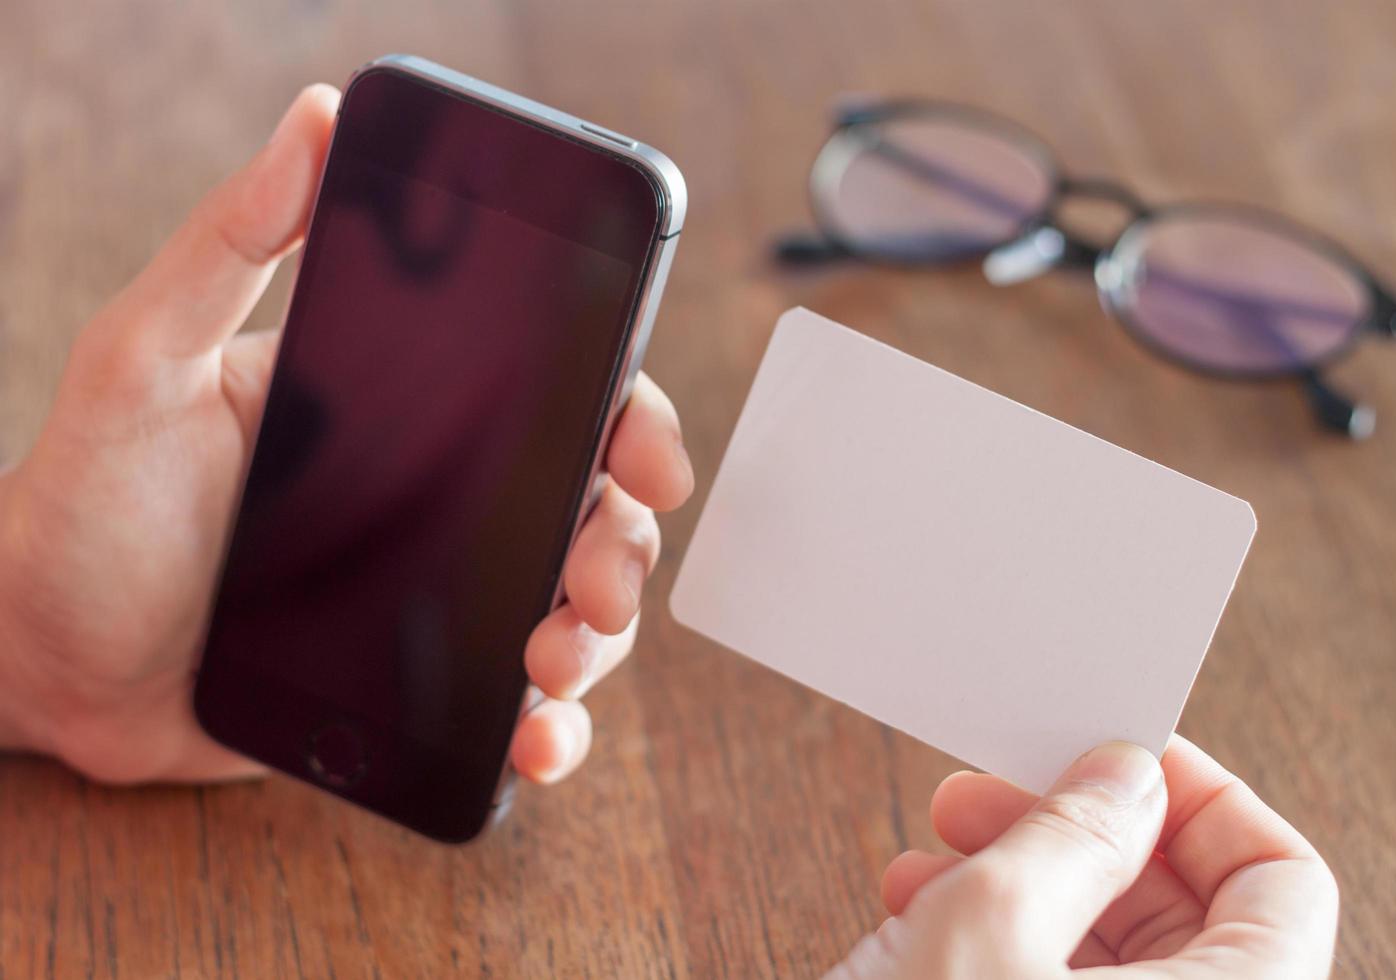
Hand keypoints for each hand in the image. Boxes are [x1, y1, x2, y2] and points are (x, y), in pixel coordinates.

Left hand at [0, 85, 692, 784]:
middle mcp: (440, 501)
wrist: (43, 662)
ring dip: (596, 641)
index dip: (627, 421)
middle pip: (588, 510)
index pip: (553, 398)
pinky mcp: (422, 689)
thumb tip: (313, 118)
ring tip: (554, 667)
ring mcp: (437, 598)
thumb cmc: (83, 504)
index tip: (653, 459)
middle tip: (597, 583)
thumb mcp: (143, 361)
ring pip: (571, 611)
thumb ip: (227, 245)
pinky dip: (551, 730)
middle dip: (622, 547)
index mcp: (404, 413)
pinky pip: (516, 708)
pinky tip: (535, 742)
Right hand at [829, 737, 1337, 978]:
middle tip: (996, 789)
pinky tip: (919, 911)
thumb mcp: (988, 923)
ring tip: (935, 850)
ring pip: (1110, 961)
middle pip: (1188, 917)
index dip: (1199, 797)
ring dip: (1024, 883)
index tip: (1119, 750)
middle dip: (1082, 835)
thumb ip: (1073, 831)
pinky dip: (999, 946)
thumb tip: (1126, 774)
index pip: (1279, 879)